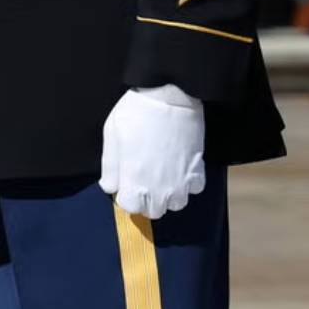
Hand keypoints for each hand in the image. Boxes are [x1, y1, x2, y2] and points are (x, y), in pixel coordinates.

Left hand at [99, 85, 205, 218]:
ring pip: (176, 204)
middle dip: (146, 200)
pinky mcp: (198, 170)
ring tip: (161, 176)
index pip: (130, 207)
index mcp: (135, 179)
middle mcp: (160, 187)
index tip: (125, 183)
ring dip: (168, 196)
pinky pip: (195, 189)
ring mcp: (181, 181)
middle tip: (142, 180)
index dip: (125, 196)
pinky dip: (188, 184)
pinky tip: (178, 169)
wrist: (171, 97)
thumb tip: (109, 187)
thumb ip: (110, 167)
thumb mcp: (112, 136)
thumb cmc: (136, 114)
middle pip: (154, 211)